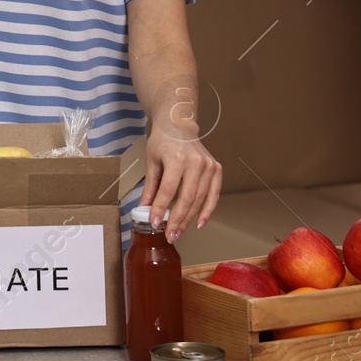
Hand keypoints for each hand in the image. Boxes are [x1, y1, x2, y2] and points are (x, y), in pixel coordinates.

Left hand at [141, 123, 221, 241]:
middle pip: (187, 199)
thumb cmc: (162, 142)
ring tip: (179, 232)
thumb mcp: (151, 162)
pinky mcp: (216, 169)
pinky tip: (199, 223)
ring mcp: (208, 166)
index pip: (168, 190)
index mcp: (176, 159)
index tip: (155, 223)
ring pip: (200, 200)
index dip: (161, 209)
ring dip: (190, 219)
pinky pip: (213, 195)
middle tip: (170, 235)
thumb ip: (150, 188)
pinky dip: (207, 211)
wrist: (179, 125)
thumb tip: (145, 210)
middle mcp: (195, 163)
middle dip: (177, 220)